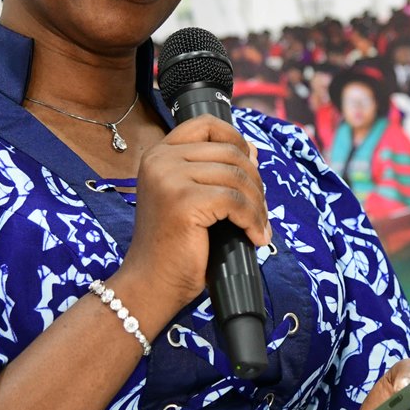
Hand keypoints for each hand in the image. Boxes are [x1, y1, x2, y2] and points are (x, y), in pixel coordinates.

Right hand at [116, 115, 271, 332]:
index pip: (206, 124)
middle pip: (230, 152)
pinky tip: (254, 237)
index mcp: (158, 154)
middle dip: (255, 183)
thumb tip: (254, 151)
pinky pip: (236, 201)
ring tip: (257, 228)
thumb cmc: (174, 246)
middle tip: (258, 212)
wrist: (151, 284)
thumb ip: (214, 171)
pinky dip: (253, 220)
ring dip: (258, 205)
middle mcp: (160, 160)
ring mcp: (169, 178)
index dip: (236, 139)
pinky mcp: (183, 201)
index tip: (251, 165)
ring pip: (238, 176)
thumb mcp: (191, 198)